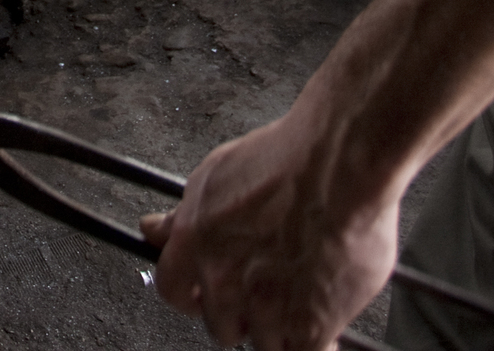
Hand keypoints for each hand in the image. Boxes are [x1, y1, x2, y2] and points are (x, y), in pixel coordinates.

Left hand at [138, 108, 398, 350]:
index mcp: (194, 244)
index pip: (172, 289)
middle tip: (266, 285)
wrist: (340, 165)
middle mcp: (223, 281)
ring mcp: (265, 309)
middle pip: (220, 324)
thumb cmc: (287, 160)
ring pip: (264, 342)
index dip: (192, 293)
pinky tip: (326, 323)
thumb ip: (184, 215)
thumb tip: (154, 230)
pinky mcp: (309, 325)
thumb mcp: (216, 175)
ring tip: (302, 294)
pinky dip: (317, 342)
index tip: (206, 290)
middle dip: (240, 310)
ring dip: (280, 325)